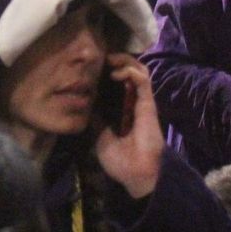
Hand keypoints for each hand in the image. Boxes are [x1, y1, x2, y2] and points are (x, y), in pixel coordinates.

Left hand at [94, 54, 162, 199]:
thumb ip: (94, 117)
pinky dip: (130, 71)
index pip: (114, 83)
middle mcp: (131, 102)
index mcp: (120, 110)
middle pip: (128, 72)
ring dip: (125, 60)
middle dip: (116, 61)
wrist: (136, 173)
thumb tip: (82, 102)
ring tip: (111, 60)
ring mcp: (140, 100)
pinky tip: (116, 73)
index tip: (91, 67)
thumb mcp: (98, 135)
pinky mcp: (148, 102)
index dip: (106, 72)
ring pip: (139, 70)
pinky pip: (143, 79)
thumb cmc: (118, 158)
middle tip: (102, 59)